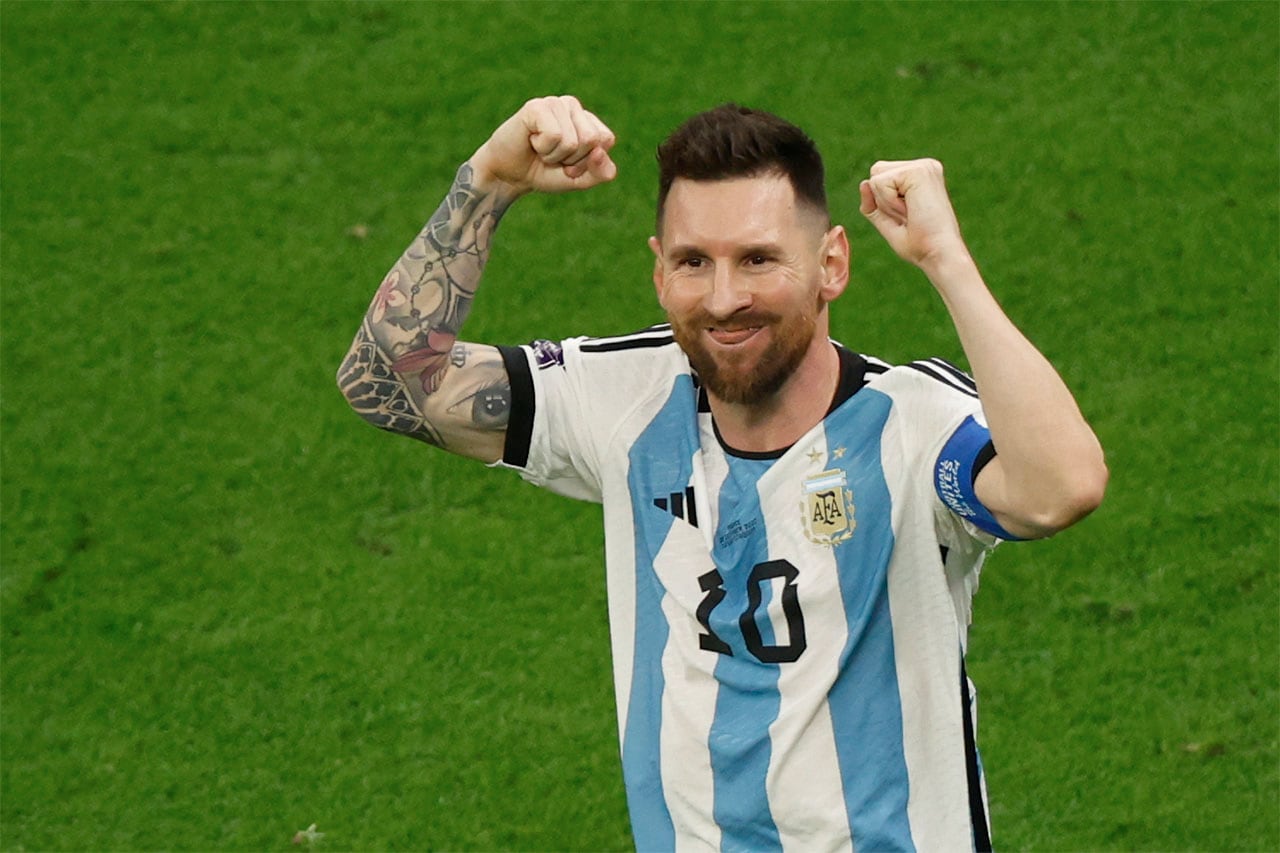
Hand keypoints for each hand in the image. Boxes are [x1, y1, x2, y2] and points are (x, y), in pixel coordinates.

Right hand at [469, 95, 616, 196]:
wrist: (508, 176)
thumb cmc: (544, 172)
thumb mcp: (579, 179)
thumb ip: (601, 172)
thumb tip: (600, 151)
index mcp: (587, 119)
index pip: (606, 140)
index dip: (587, 161)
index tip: (568, 162)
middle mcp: (572, 105)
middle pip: (592, 140)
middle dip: (571, 159)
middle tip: (552, 156)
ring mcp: (554, 103)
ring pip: (573, 141)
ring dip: (554, 155)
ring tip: (540, 149)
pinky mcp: (537, 106)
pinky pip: (555, 135)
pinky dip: (543, 148)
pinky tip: (531, 141)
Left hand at [859, 159, 969, 269]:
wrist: (938, 254)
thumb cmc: (919, 245)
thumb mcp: (889, 223)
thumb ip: (874, 204)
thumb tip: (863, 183)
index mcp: (921, 176)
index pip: (881, 177)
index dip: (883, 202)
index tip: (908, 217)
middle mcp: (925, 166)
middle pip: (876, 170)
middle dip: (882, 200)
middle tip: (908, 216)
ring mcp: (924, 166)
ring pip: (876, 176)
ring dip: (886, 203)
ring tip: (910, 213)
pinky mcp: (919, 170)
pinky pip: (880, 182)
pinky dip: (888, 202)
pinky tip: (910, 210)